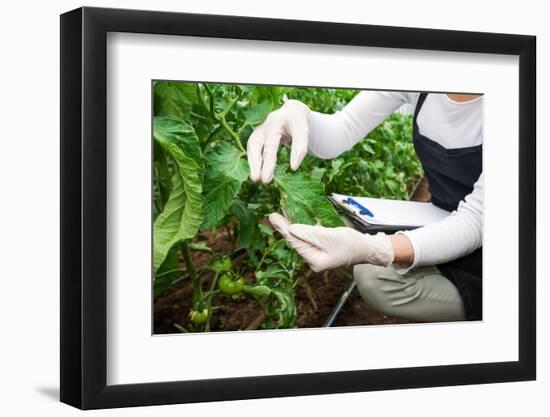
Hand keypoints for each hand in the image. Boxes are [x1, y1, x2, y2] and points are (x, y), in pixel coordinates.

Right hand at [247, 100, 309, 183]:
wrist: (293, 111)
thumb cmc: (298, 122)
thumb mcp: (303, 131)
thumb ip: (300, 147)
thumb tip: (293, 168)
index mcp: (275, 122)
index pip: (271, 144)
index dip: (269, 162)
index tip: (268, 178)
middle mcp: (264, 126)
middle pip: (255, 144)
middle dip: (256, 163)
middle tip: (257, 179)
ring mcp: (259, 131)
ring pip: (252, 147)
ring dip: (252, 163)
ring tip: (255, 178)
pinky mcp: (258, 137)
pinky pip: (253, 149)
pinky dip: (254, 161)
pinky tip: (257, 172)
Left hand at [269, 213, 393, 271]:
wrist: (367, 248)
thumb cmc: (351, 243)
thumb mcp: (330, 237)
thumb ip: (310, 233)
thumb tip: (292, 229)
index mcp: (314, 260)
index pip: (295, 242)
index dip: (283, 229)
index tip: (273, 217)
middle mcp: (313, 260)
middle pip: (296, 241)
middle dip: (284, 228)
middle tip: (272, 215)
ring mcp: (317, 255)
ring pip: (301, 239)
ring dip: (291, 227)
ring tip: (279, 216)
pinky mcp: (321, 248)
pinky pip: (308, 238)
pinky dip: (301, 229)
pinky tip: (294, 221)